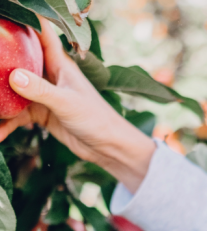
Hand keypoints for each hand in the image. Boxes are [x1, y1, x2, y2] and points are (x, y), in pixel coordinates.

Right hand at [0, 17, 154, 192]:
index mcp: (61, 64)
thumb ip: (41, 90)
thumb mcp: (67, 103)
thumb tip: (13, 75)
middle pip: (20, 61)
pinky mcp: (42, 113)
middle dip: (3, 64)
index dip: (26, 22)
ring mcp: (45, 94)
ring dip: (2, 100)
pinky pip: (17, 115)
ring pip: (14, 90)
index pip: (42, 34)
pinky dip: (7, 123)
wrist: (107, 145)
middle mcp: (51, 76)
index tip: (6, 21)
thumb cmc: (96, 119)